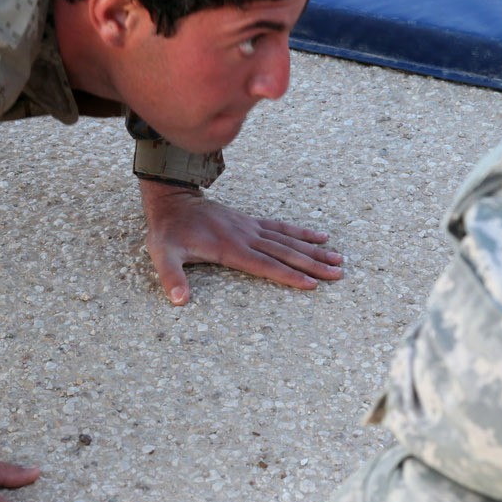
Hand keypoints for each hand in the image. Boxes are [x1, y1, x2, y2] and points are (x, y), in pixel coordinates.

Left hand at [139, 179, 343, 304]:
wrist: (173, 201)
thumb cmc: (168, 233)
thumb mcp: (163, 255)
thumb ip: (172, 277)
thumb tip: (179, 300)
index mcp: (229, 248)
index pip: (265, 265)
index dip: (288, 275)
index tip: (311, 284)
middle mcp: (246, 237)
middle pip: (285, 253)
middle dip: (313, 264)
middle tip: (338, 274)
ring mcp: (251, 228)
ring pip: (289, 240)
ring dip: (314, 250)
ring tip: (338, 259)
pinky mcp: (252, 223)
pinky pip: (282, 227)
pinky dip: (302, 232)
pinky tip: (321, 236)